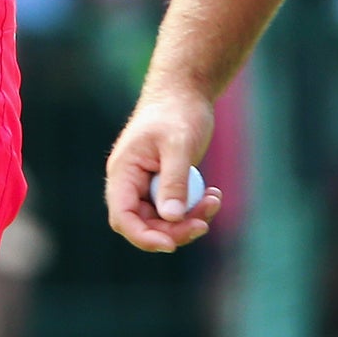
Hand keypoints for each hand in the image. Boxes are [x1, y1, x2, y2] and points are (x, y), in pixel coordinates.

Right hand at [106, 86, 224, 252]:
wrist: (186, 92)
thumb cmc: (178, 112)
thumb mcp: (178, 145)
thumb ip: (173, 181)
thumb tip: (172, 218)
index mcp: (123, 172)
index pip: (123, 216)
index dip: (143, 236)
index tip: (171, 244)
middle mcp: (130, 182)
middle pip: (144, 224)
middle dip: (174, 230)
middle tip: (203, 223)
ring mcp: (146, 184)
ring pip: (162, 220)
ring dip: (189, 219)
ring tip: (214, 201)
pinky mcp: (163, 184)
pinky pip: (175, 209)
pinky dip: (194, 208)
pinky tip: (214, 194)